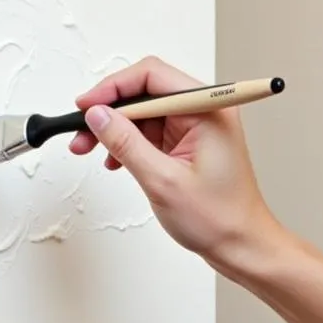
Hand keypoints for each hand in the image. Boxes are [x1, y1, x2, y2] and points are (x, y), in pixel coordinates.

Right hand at [70, 56, 282, 274]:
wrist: (241, 246)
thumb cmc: (219, 218)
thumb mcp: (162, 180)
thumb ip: (126, 143)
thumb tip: (97, 115)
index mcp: (207, 109)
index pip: (152, 76)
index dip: (113, 87)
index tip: (86, 106)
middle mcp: (203, 111)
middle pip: (145, 92)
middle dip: (110, 110)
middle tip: (81, 132)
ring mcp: (196, 126)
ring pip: (143, 112)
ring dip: (115, 129)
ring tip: (88, 149)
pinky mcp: (188, 142)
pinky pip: (150, 131)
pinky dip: (128, 142)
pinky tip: (114, 160)